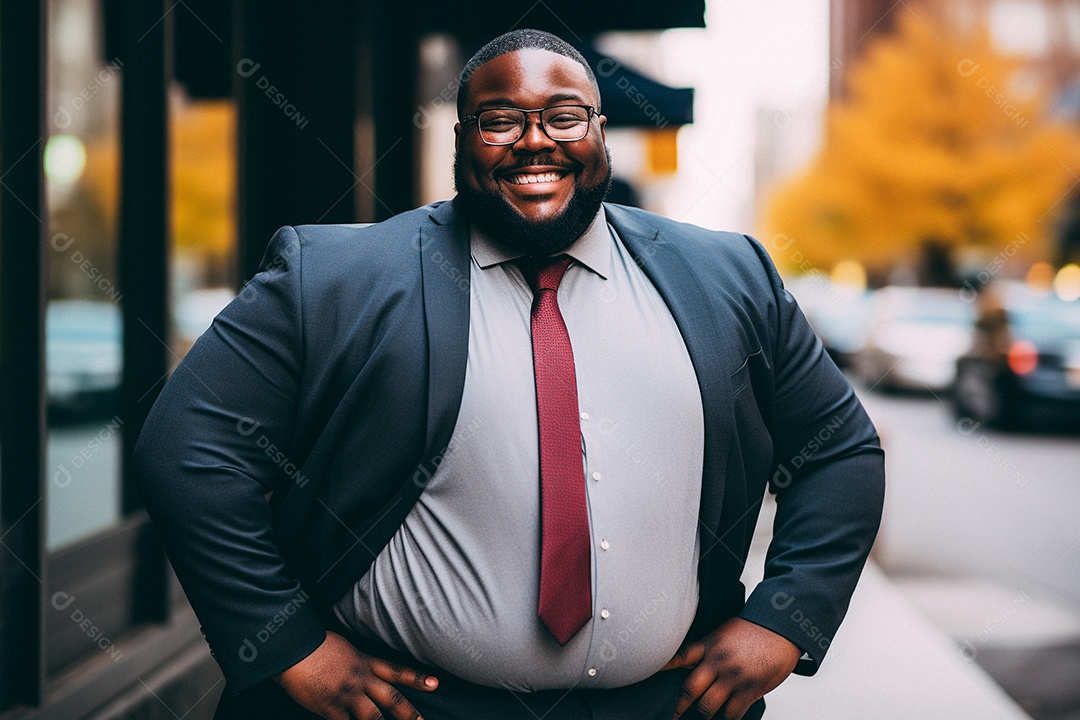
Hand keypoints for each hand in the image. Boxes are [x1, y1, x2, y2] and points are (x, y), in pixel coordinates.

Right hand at [274, 631, 437, 719]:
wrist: (295, 648)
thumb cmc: (314, 643)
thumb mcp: (342, 646)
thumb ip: (353, 658)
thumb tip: (357, 664)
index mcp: (364, 662)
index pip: (397, 671)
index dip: (417, 678)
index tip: (434, 684)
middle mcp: (361, 679)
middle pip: (392, 699)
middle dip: (409, 714)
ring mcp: (347, 695)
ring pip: (373, 718)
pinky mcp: (330, 708)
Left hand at [661, 618, 800, 719]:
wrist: (781, 626)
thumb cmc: (753, 629)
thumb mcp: (724, 631)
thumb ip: (708, 648)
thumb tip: (694, 663)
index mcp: (709, 645)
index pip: (680, 656)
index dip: (663, 667)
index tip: (649, 674)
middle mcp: (718, 662)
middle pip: (689, 689)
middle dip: (678, 706)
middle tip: (672, 715)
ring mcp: (733, 677)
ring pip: (708, 706)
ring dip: (701, 716)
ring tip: (697, 719)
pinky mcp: (750, 689)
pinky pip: (732, 713)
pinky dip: (726, 718)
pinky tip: (723, 718)